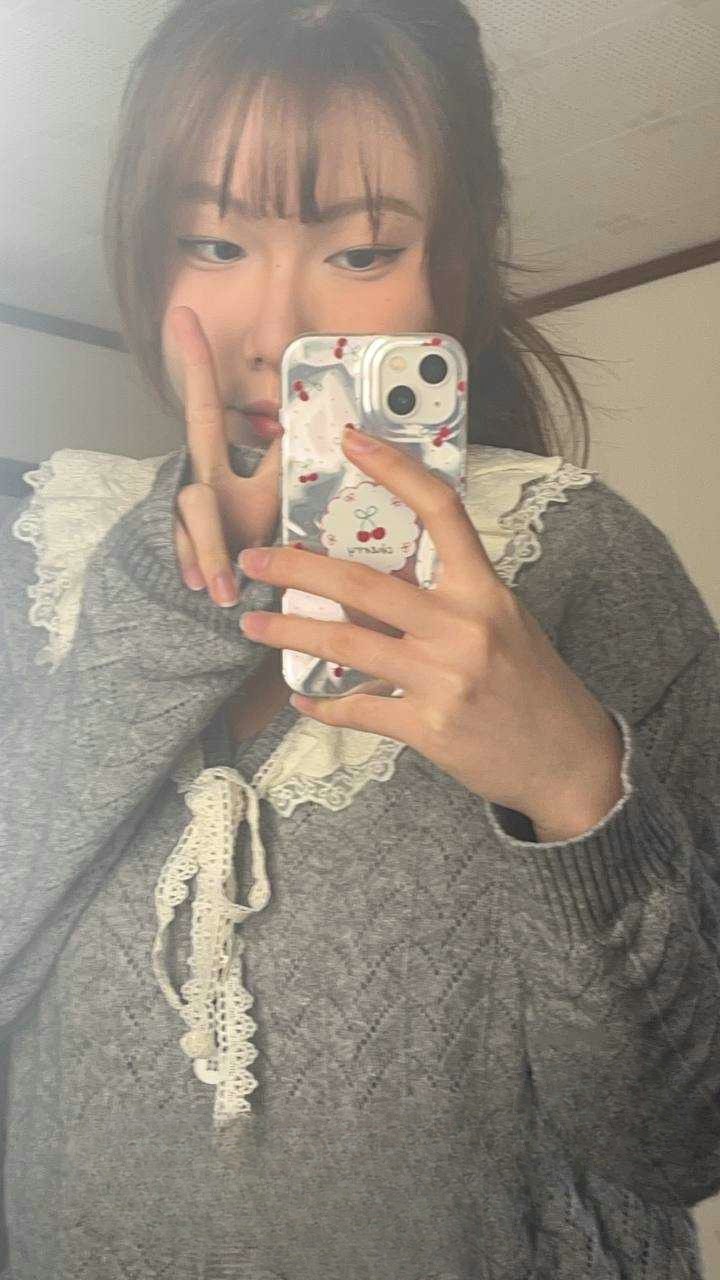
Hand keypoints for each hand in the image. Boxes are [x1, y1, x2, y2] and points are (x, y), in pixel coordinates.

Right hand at [170, 306, 281, 606]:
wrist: (224, 591)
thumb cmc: (249, 536)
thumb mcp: (271, 494)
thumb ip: (284, 461)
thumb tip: (313, 423)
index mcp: (214, 461)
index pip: (204, 405)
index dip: (196, 361)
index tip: (185, 314)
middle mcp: (196, 483)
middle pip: (194, 467)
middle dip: (202, 452)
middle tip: (186, 441)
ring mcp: (184, 518)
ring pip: (197, 517)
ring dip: (211, 550)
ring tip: (222, 586)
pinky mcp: (179, 552)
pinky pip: (190, 557)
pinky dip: (207, 573)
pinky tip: (214, 592)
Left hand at [238, 428, 624, 835]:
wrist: (571, 760)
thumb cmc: (534, 686)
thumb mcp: (502, 624)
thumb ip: (446, 599)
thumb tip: (370, 587)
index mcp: (485, 591)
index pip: (440, 512)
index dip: (395, 469)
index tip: (352, 443)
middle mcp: (463, 627)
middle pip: (360, 584)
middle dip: (293, 569)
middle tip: (254, 561)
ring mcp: (444, 679)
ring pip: (344, 645)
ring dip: (287, 634)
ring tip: (254, 626)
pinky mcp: (429, 728)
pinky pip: (357, 710)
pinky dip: (322, 705)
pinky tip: (303, 699)